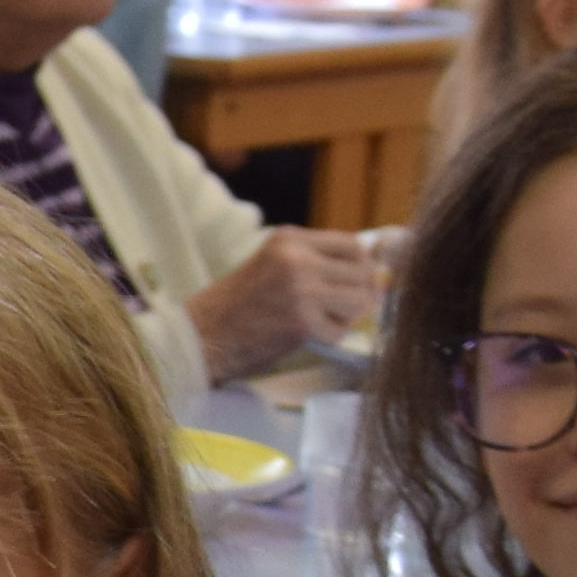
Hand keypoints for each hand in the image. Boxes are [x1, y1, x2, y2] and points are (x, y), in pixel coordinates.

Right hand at [186, 229, 381, 379]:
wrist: (203, 335)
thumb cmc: (238, 304)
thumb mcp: (273, 263)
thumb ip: (313, 260)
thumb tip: (372, 270)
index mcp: (289, 239)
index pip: (352, 244)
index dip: (362, 266)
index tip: (357, 282)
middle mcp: (297, 258)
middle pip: (362, 272)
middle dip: (360, 293)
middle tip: (345, 308)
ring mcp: (301, 289)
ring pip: (359, 301)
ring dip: (347, 316)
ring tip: (324, 320)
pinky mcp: (302, 321)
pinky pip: (339, 331)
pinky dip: (329, 337)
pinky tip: (308, 335)